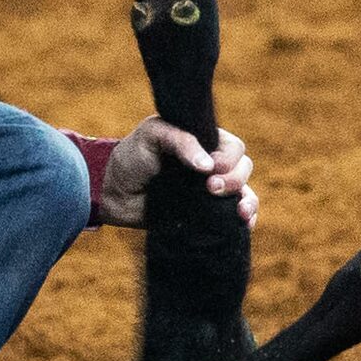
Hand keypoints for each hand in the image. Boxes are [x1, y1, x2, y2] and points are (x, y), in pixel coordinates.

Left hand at [98, 118, 256, 227]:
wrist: (113, 193)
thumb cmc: (131, 157)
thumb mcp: (152, 136)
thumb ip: (181, 142)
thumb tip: (208, 166)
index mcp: (204, 141)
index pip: (234, 147)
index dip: (229, 159)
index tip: (210, 170)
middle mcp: (212, 165)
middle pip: (243, 169)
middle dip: (234, 180)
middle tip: (210, 189)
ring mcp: (210, 191)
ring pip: (246, 192)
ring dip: (248, 201)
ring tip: (239, 211)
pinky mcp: (206, 214)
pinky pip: (234, 217)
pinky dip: (246, 220)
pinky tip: (244, 225)